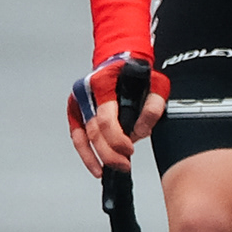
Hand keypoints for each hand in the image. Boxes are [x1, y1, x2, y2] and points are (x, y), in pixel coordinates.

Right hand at [66, 55, 168, 179]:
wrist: (120, 62)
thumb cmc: (135, 73)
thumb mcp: (156, 84)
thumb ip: (153, 106)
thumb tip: (141, 129)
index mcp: (103, 83)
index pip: (106, 119)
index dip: (116, 139)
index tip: (128, 150)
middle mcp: (86, 92)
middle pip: (94, 131)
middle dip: (109, 153)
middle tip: (123, 164)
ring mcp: (78, 102)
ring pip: (83, 136)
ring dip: (97, 157)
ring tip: (112, 169)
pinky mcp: (75, 112)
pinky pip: (77, 137)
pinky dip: (86, 154)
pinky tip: (96, 166)